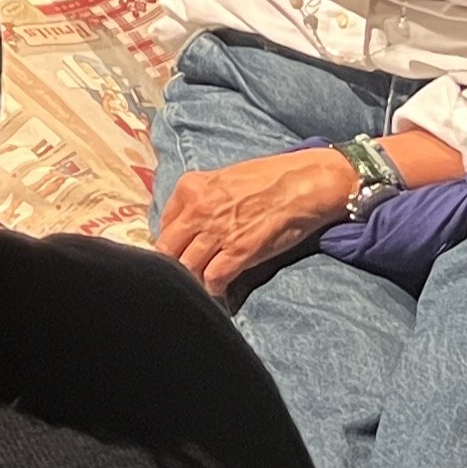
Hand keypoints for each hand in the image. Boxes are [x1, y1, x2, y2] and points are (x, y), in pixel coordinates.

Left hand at [156, 145, 356, 296]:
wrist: (303, 183)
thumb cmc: (267, 178)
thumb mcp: (222, 179)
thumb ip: (199, 200)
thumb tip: (185, 224)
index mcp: (190, 187)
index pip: (162, 224)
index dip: (169, 242)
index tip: (177, 252)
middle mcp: (198, 209)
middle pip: (167, 248)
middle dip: (171, 263)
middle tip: (181, 273)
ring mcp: (218, 232)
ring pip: (186, 267)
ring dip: (192, 279)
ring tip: (199, 284)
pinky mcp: (240, 251)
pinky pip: (213, 278)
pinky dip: (213, 288)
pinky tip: (218, 289)